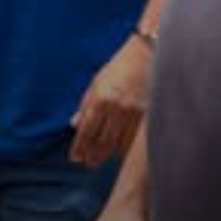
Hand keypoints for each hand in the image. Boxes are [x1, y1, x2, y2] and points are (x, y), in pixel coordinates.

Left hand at [70, 33, 151, 165]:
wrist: (145, 57)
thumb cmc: (118, 68)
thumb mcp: (96, 83)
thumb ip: (85, 105)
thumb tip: (74, 125)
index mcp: (100, 98)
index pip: (86, 129)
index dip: (79, 146)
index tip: (75, 158)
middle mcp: (115, 107)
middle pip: (101, 140)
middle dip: (92, 154)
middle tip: (87, 164)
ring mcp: (132, 112)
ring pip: (118, 142)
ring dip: (107, 154)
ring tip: (98, 161)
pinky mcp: (146, 114)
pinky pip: (133, 138)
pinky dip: (124, 147)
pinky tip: (118, 153)